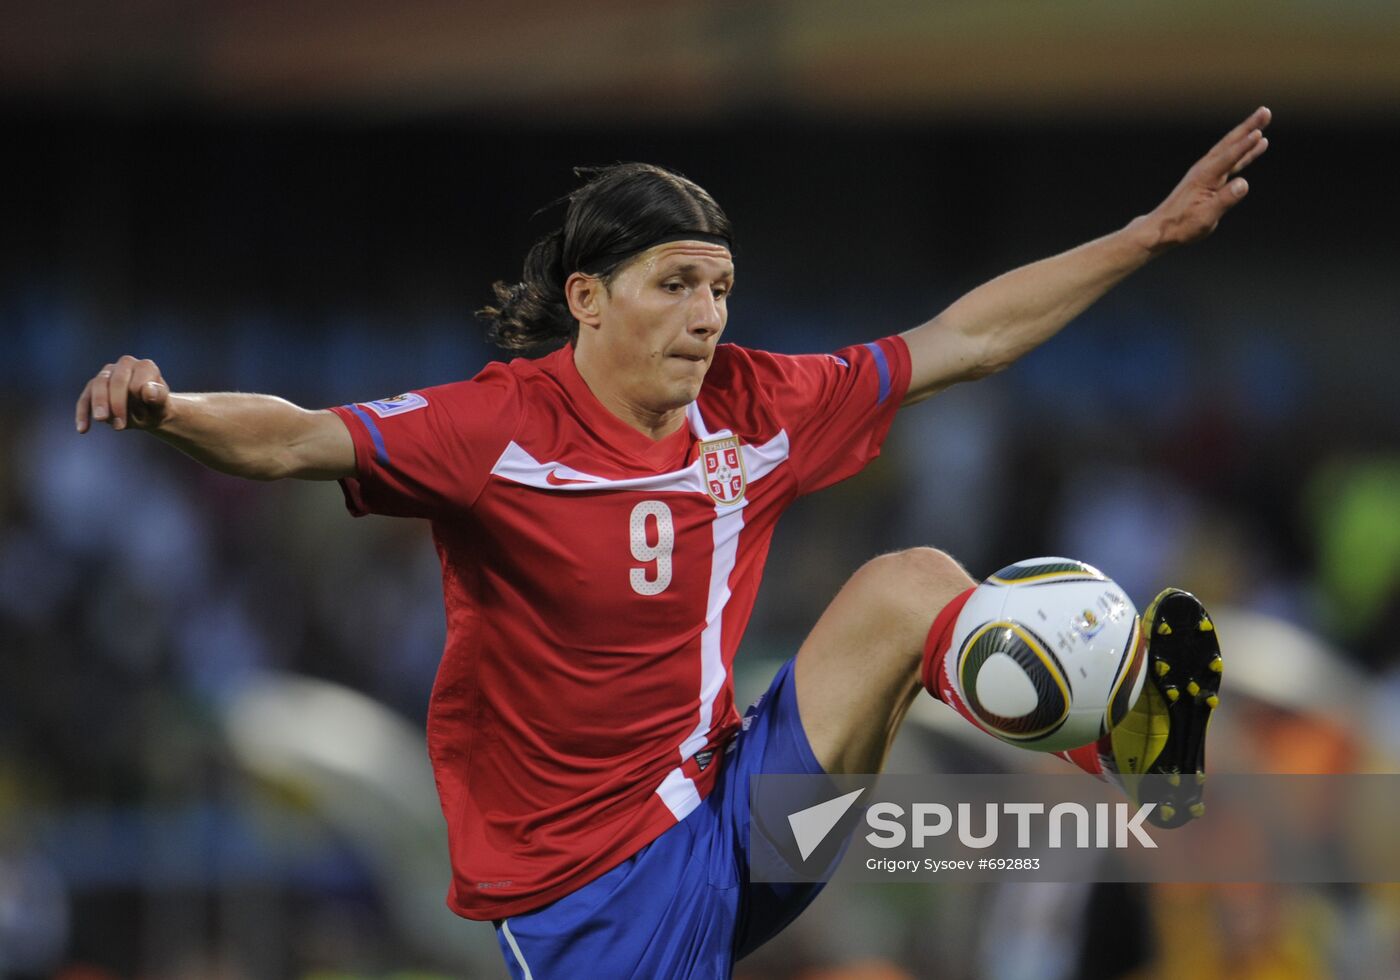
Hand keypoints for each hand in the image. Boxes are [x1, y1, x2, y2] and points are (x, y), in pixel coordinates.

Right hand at [76, 354, 172, 432]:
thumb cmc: (156, 407)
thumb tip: (147, 390)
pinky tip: (83, 429)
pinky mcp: (94, 386)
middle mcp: (125, 365)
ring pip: (97, 385)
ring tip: (102, 420)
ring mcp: (108, 373)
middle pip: (114, 381)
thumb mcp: (161, 405)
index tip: (144, 415)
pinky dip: (83, 413)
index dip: (137, 399)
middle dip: (116, 404)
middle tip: (120, 426)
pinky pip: (84, 398)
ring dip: (98, 404)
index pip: (136, 380)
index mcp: (145, 367)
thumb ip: (158, 396)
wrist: (150, 412)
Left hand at [1146, 106, 1270, 250]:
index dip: (1244, 146)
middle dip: (1248, 127)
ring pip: (1230, 147)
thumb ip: (1225, 199)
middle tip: (1265, 111)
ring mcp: (1206, 171)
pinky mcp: (1208, 177)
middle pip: (1230, 143)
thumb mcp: (1206, 217)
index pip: (1229, 158)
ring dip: (1247, 133)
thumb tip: (1243, 183)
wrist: (1161, 228)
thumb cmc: (1182, 225)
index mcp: (1205, 177)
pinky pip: (1230, 159)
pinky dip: (1244, 150)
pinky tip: (1256, 145)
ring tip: (1263, 120)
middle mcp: (1205, 169)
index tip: (1260, 133)